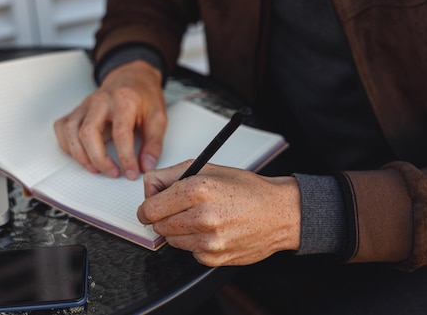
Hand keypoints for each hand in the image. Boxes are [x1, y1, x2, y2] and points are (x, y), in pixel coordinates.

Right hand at [54, 60, 165, 179]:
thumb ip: (153, 143)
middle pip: (88, 132)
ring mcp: (85, 104)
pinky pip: (62, 127)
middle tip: (113, 173)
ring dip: (80, 155)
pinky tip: (81, 155)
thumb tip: (147, 166)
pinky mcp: (77, 110)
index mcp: (124, 100)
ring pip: (70, 131)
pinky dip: (67, 145)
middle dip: (98, 159)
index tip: (131, 172)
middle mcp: (100, 100)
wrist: (132, 77)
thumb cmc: (144, 96)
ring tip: (96, 168)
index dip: (125, 156)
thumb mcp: (159, 117)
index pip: (120, 132)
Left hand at [137, 161, 300, 265]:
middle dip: (164, 217)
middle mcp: (203, 215)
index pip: (151, 207)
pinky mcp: (214, 257)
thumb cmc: (247, 189)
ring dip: (179, 230)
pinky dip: (195, 243)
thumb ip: (171, 175)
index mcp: (198, 188)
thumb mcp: (208, 168)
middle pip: (158, 225)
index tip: (151, 207)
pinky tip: (213, 230)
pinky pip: (189, 252)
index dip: (148, 206)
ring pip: (171, 240)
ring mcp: (208, 240)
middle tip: (181, 209)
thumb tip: (148, 189)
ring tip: (201, 218)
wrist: (278, 213)